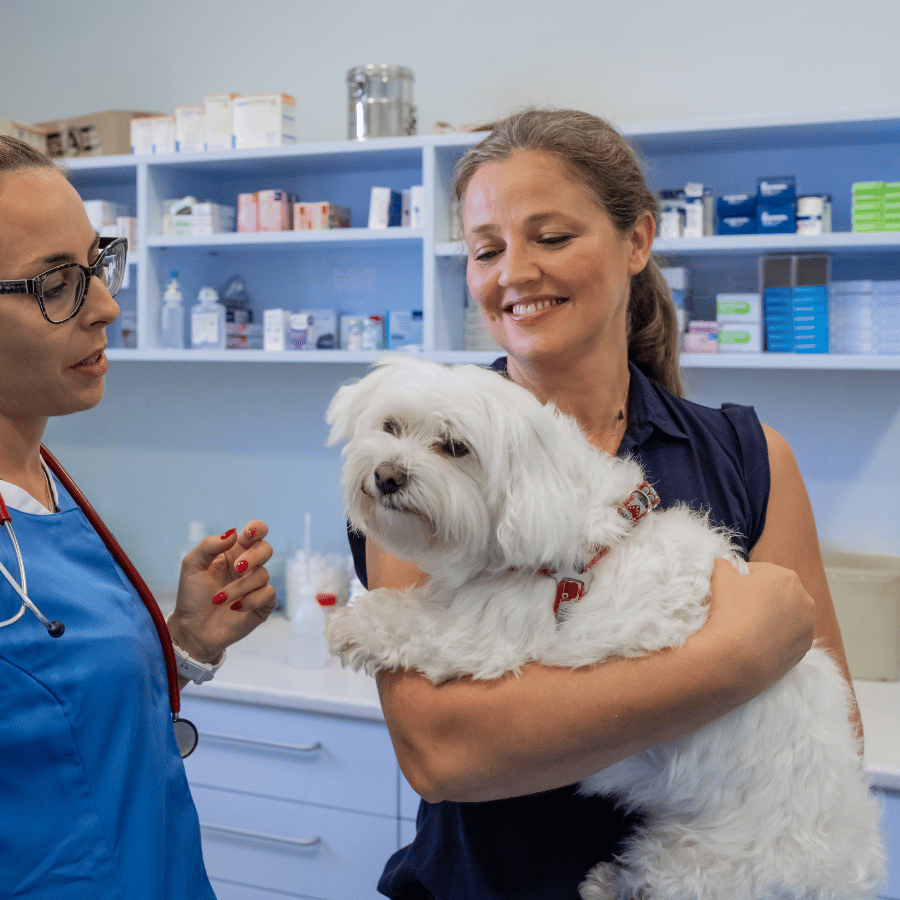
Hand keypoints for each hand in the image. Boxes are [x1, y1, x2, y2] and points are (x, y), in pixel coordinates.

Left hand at [166, 521, 275, 662]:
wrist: (192, 629)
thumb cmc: (191, 596)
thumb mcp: (192, 565)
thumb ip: (209, 545)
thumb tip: (233, 533)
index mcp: (233, 552)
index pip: (255, 532)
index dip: (257, 528)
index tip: (248, 534)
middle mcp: (248, 566)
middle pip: (266, 549)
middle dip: (253, 557)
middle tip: (237, 567)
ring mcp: (256, 585)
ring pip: (263, 575)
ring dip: (240, 587)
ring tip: (220, 599)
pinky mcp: (262, 604)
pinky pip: (268, 593)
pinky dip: (251, 600)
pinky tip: (235, 608)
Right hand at [701, 558, 814, 698]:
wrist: (734, 658)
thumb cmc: (729, 611)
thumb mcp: (720, 577)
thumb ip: (724, 565)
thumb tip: (725, 565)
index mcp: (787, 577)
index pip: (759, 572)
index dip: (741, 580)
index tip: (729, 592)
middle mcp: (805, 599)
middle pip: (776, 593)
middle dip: (759, 598)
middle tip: (737, 609)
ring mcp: (808, 626)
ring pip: (785, 615)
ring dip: (770, 617)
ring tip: (748, 627)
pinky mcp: (805, 649)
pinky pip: (788, 637)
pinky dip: (775, 637)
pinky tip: (757, 642)